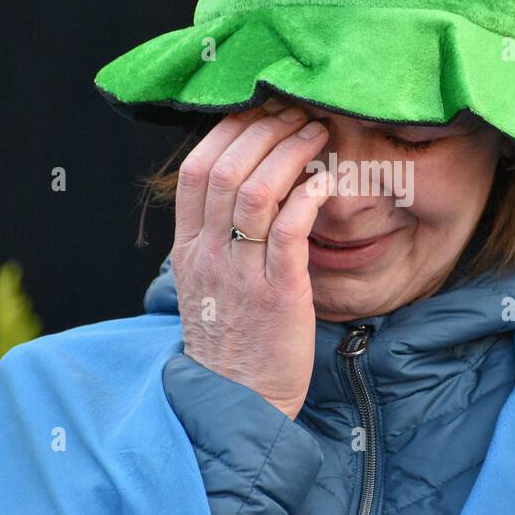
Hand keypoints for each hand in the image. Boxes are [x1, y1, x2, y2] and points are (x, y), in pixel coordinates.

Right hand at [170, 99, 332, 419]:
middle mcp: (209, 256)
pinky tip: (326, 182)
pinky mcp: (279, 293)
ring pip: (255, 191)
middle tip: (296, 111)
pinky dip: (308, 197)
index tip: (258, 110)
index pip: (194, 171)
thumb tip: (238, 191)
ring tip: (317, 133)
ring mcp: (242, 274)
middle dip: (263, 129)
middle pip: (225, 169)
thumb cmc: (232, 343)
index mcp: (188, 251)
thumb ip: (215, 240)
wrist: (238, 404)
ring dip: (289, 153)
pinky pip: (290, 230)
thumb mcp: (206, 287)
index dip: (227, 131)